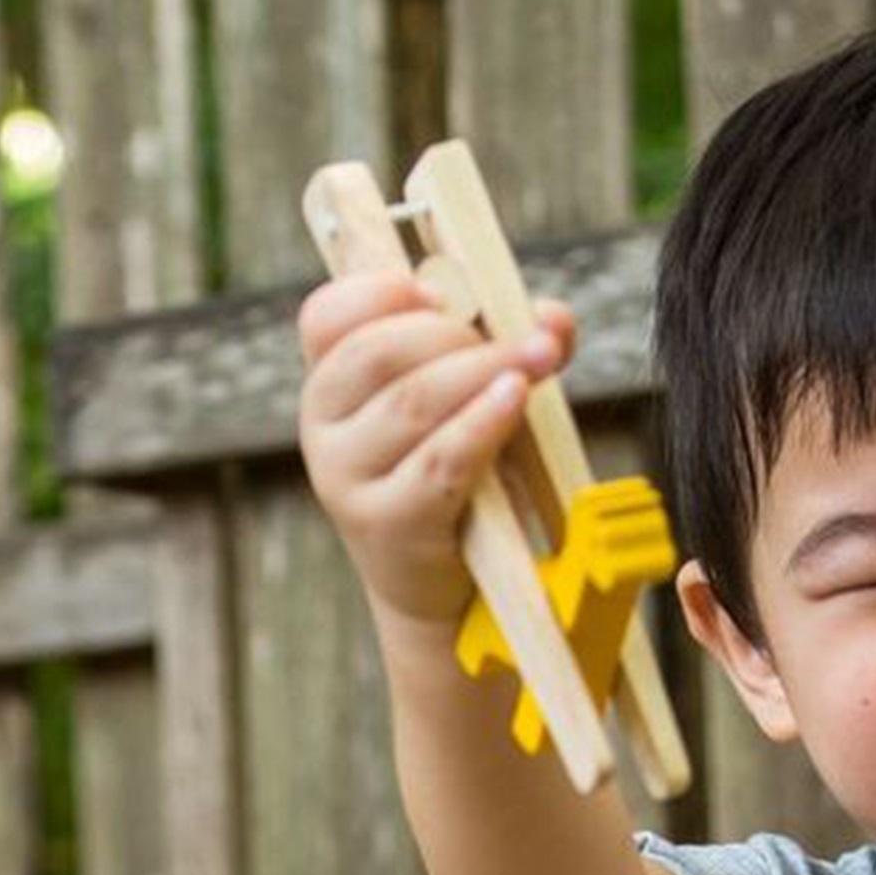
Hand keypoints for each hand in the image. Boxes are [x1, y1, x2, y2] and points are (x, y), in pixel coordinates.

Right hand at [297, 272, 573, 629]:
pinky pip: (438, 461)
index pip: (325, 318)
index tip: (438, 292)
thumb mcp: (472, 397)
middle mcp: (321, 428)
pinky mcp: (382, 524)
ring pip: (412, 401)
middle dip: (456, 333)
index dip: (376, 292)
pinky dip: (483, 423)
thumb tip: (555, 318)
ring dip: (483, 370)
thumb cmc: (458, 473)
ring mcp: (344, 479)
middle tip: (519, 342)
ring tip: (539, 361)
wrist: (445, 582)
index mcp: (330, 383)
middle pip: (378, 351)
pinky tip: (517, 399)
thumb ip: (509, 343)